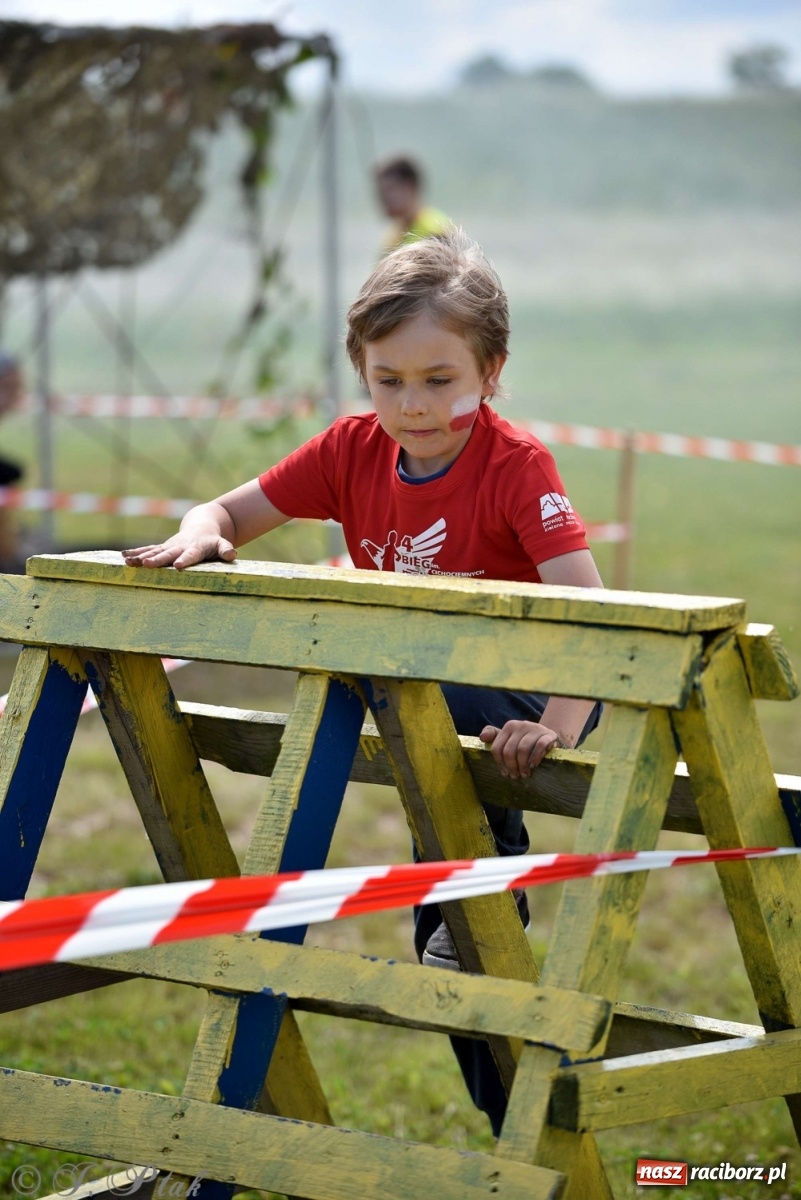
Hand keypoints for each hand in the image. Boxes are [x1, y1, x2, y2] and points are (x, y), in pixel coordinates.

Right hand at [122, 533, 236, 570]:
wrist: (201, 526)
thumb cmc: (213, 541)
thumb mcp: (221, 544)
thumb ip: (226, 549)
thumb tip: (232, 555)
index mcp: (196, 548)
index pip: (191, 555)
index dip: (185, 559)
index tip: (178, 566)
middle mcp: (180, 546)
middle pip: (168, 553)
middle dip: (158, 559)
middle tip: (147, 565)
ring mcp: (169, 546)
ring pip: (154, 551)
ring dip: (141, 557)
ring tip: (128, 562)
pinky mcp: (162, 547)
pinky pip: (148, 550)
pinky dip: (136, 553)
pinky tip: (123, 558)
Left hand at [479, 719, 562, 779]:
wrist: (549, 737)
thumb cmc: (525, 741)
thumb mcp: (510, 739)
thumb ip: (494, 737)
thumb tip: (482, 738)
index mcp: (509, 727)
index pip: (497, 748)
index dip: (500, 763)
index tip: (506, 773)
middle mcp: (520, 725)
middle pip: (509, 750)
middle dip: (512, 766)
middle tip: (516, 776)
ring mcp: (535, 728)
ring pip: (523, 749)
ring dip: (522, 765)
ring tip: (525, 774)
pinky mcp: (548, 734)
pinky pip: (539, 746)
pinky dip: (535, 758)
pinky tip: (533, 766)